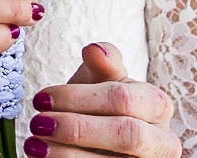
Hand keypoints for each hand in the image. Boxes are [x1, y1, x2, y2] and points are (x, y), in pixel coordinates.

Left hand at [23, 42, 179, 157]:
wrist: (102, 139)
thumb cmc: (101, 106)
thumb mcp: (101, 81)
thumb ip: (103, 64)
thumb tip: (95, 50)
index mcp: (158, 105)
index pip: (122, 99)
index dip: (79, 98)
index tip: (42, 98)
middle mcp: (162, 141)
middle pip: (126, 135)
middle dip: (77, 129)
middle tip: (38, 123)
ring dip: (67, 154)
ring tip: (34, 144)